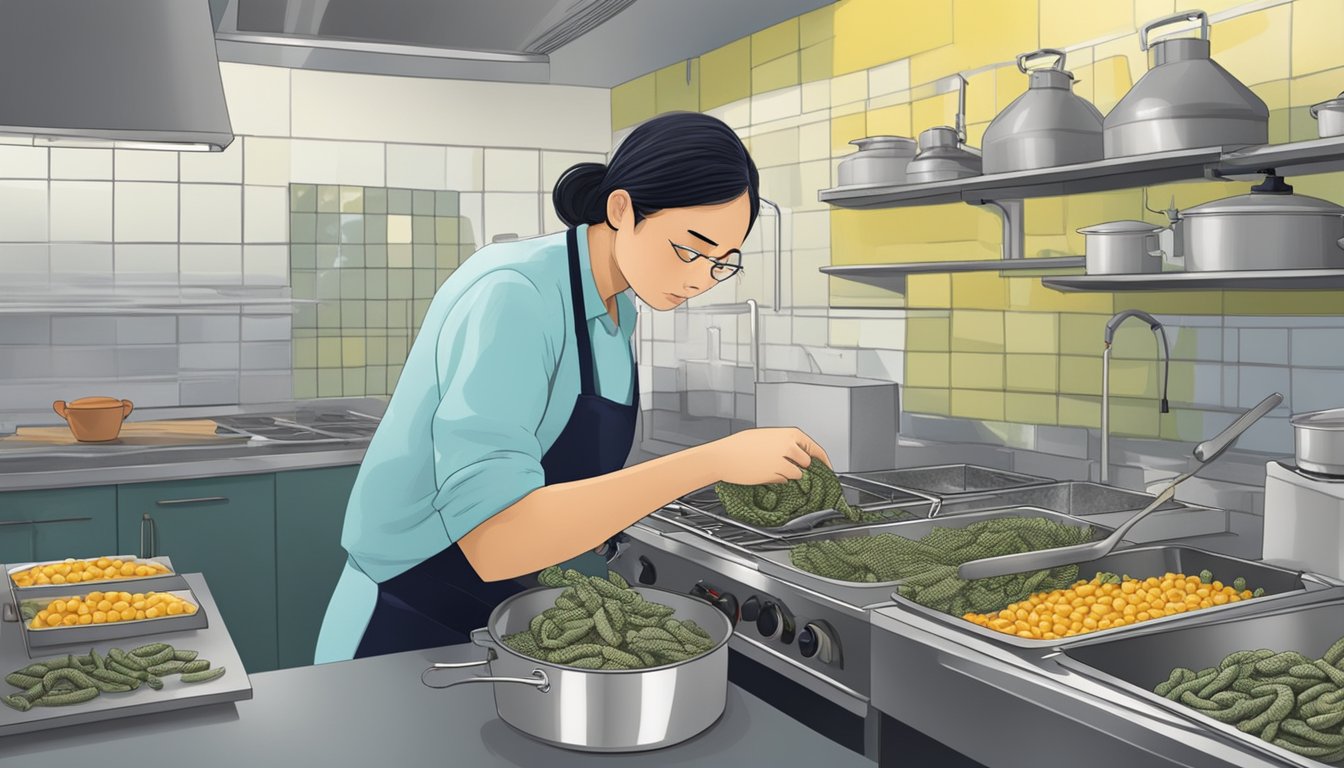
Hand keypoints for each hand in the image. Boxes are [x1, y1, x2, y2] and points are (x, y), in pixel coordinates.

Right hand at [705, 427, 831, 485]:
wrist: (723, 456)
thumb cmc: (740, 445)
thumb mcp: (767, 436)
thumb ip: (785, 443)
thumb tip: (798, 454)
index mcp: (790, 434)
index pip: (815, 448)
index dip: (823, 460)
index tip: (827, 468)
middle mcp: (790, 447)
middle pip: (807, 463)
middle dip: (800, 467)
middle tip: (786, 466)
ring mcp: (784, 463)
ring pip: (797, 474)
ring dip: (789, 474)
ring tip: (770, 467)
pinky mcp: (776, 476)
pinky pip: (785, 481)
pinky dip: (779, 480)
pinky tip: (766, 473)